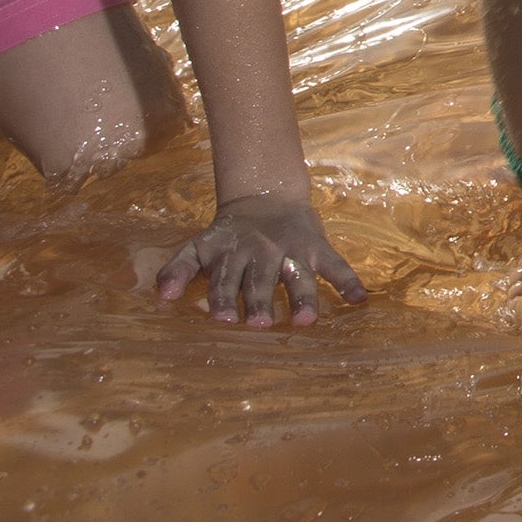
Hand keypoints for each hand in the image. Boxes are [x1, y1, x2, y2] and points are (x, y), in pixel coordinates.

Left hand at [157, 194, 366, 325]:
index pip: (224, 280)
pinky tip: (359, 300)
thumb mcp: (198, 246)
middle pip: (260, 281)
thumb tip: (162, 299)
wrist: (265, 196)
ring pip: (298, 276)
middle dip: (259, 302)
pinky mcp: (316, 246)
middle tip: (260, 325)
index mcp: (231, 255)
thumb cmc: (227, 235)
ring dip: (302, 298)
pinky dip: (348, 281)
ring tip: (306, 321)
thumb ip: (177, 269)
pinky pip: (336, 264)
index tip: (222, 321)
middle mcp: (262, 253)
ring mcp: (292, 250)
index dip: (222, 299)